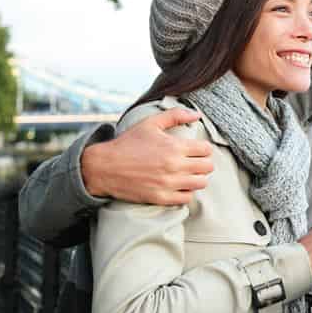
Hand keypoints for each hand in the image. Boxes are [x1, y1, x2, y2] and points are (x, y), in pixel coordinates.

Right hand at [81, 108, 213, 204]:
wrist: (103, 167)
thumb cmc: (127, 143)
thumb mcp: (150, 123)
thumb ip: (175, 115)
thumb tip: (197, 114)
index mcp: (174, 146)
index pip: (207, 150)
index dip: (203, 149)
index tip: (196, 150)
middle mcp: (174, 166)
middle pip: (208, 167)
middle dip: (203, 163)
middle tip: (193, 162)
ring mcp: (168, 183)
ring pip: (201, 184)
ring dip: (197, 178)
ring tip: (188, 174)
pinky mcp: (161, 198)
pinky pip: (186, 198)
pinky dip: (186, 192)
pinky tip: (178, 186)